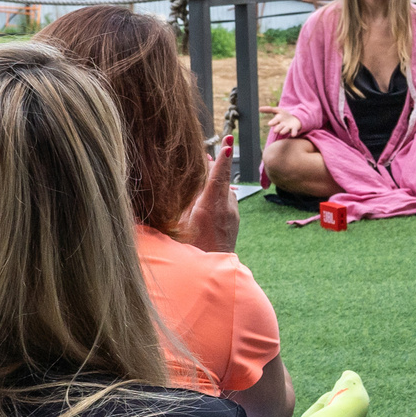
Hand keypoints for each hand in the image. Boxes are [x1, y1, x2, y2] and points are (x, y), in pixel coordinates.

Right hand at [189, 131, 240, 253]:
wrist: (211, 273)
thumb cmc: (190, 249)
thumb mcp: (180, 224)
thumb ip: (184, 202)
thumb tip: (183, 184)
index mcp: (210, 207)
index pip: (217, 177)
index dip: (221, 159)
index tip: (227, 143)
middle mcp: (225, 208)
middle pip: (221, 179)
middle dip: (214, 166)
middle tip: (204, 155)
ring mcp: (233, 214)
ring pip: (225, 190)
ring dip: (215, 183)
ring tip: (202, 181)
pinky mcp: (235, 220)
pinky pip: (228, 201)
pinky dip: (219, 196)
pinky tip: (207, 203)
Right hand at [269, 109, 302, 139]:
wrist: (295, 119)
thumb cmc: (284, 115)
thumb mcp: (277, 110)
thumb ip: (269, 109)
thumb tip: (259, 108)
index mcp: (278, 120)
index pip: (275, 121)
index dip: (273, 122)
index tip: (270, 124)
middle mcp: (282, 125)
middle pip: (279, 127)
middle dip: (278, 128)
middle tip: (275, 131)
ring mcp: (288, 127)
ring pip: (285, 130)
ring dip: (284, 131)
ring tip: (281, 132)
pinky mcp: (295, 128)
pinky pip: (294, 131)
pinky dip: (294, 133)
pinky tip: (293, 134)